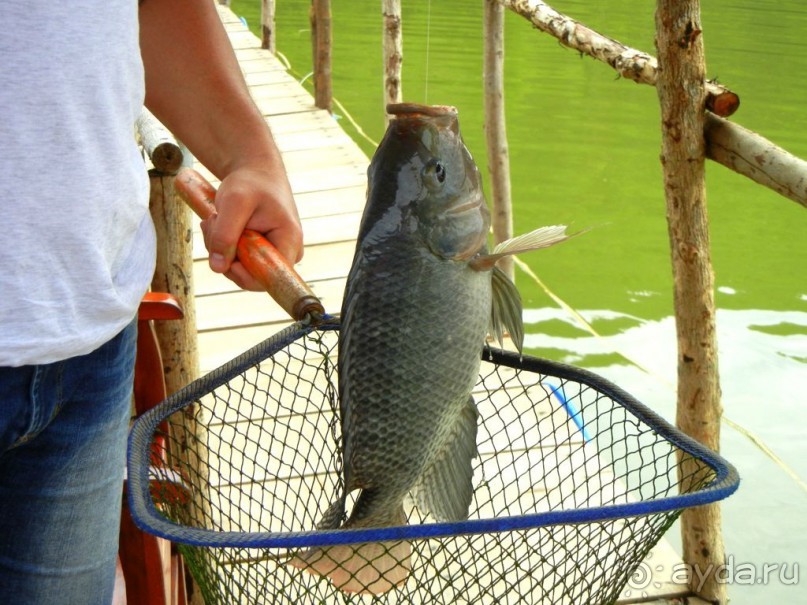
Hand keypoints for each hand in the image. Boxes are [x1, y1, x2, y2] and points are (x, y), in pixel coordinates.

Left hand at [200, 165, 302, 290]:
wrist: (256, 173)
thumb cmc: (250, 183)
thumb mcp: (234, 202)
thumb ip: (225, 235)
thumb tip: (217, 268)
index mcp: (289, 242)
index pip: (269, 278)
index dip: (242, 273)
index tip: (225, 251)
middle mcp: (287, 254)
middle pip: (251, 276)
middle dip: (225, 254)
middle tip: (213, 223)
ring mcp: (274, 255)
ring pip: (240, 269)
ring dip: (220, 248)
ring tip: (216, 219)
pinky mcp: (262, 254)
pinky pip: (237, 262)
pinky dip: (222, 246)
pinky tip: (220, 225)